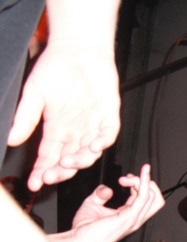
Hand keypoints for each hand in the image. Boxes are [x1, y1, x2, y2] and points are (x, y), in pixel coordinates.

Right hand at [8, 44, 119, 191]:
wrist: (78, 48)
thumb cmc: (56, 68)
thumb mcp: (35, 95)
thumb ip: (26, 118)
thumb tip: (11, 140)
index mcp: (57, 129)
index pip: (49, 157)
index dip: (42, 170)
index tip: (35, 182)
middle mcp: (76, 132)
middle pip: (70, 160)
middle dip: (61, 171)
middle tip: (52, 177)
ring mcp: (93, 125)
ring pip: (89, 152)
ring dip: (80, 160)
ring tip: (69, 163)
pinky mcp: (109, 116)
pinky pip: (109, 134)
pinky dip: (102, 142)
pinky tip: (94, 146)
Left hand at [49, 164, 164, 241]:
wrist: (77, 241)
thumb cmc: (83, 230)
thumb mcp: (92, 205)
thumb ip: (100, 195)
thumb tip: (107, 189)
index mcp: (128, 217)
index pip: (145, 199)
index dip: (138, 185)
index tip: (124, 179)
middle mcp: (134, 219)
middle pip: (155, 199)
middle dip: (145, 182)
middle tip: (128, 177)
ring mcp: (133, 219)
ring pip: (152, 197)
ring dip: (142, 181)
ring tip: (128, 177)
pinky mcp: (129, 218)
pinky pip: (144, 197)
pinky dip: (143, 184)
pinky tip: (139, 176)